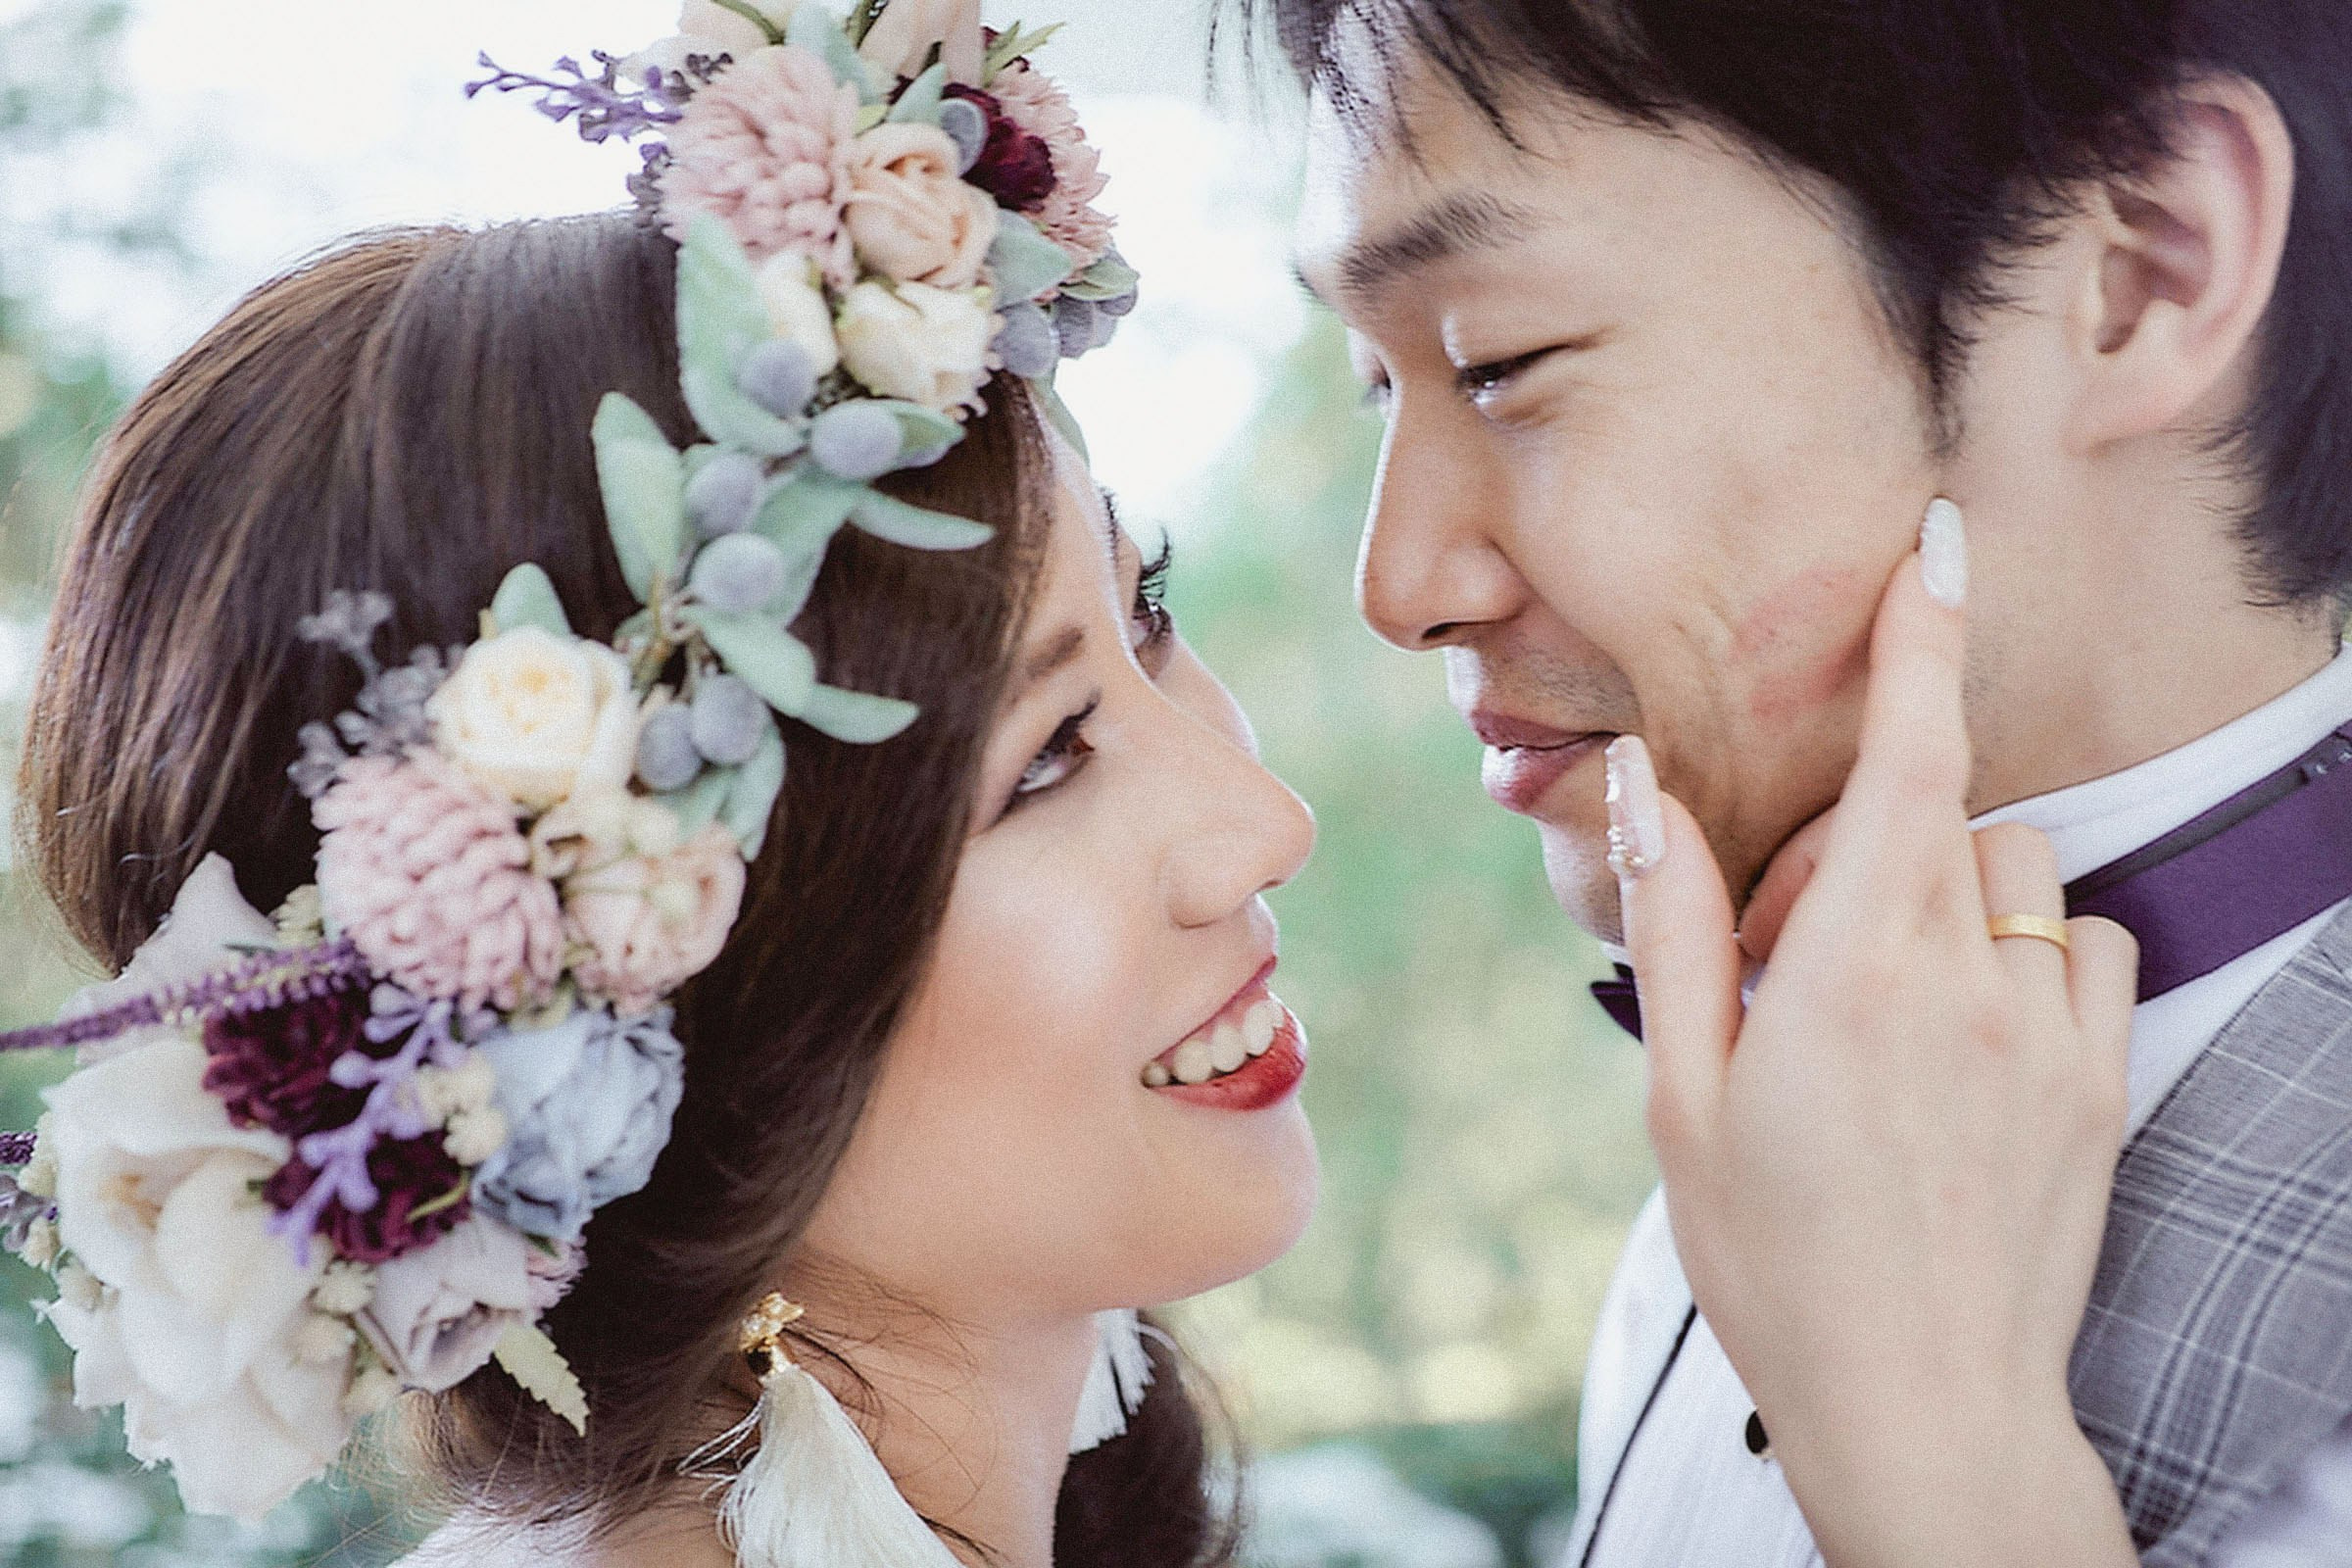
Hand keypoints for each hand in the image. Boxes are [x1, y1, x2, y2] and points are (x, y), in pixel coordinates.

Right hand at [1605, 506, 2140, 1567]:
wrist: (1920, 1404)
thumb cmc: (1772, 1257)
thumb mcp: (1683, 1093)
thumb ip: (1674, 920)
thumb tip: (1643, 783)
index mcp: (1851, 969)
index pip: (1907, 757)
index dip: (1920, 637)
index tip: (1935, 544)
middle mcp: (1966, 980)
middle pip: (1946, 813)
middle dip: (1875, 839)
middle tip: (1801, 961)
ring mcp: (2048, 1031)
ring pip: (2020, 872)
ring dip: (1952, 895)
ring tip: (1889, 1008)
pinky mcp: (2101, 1080)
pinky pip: (2083, 945)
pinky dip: (2028, 955)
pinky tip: (1970, 1038)